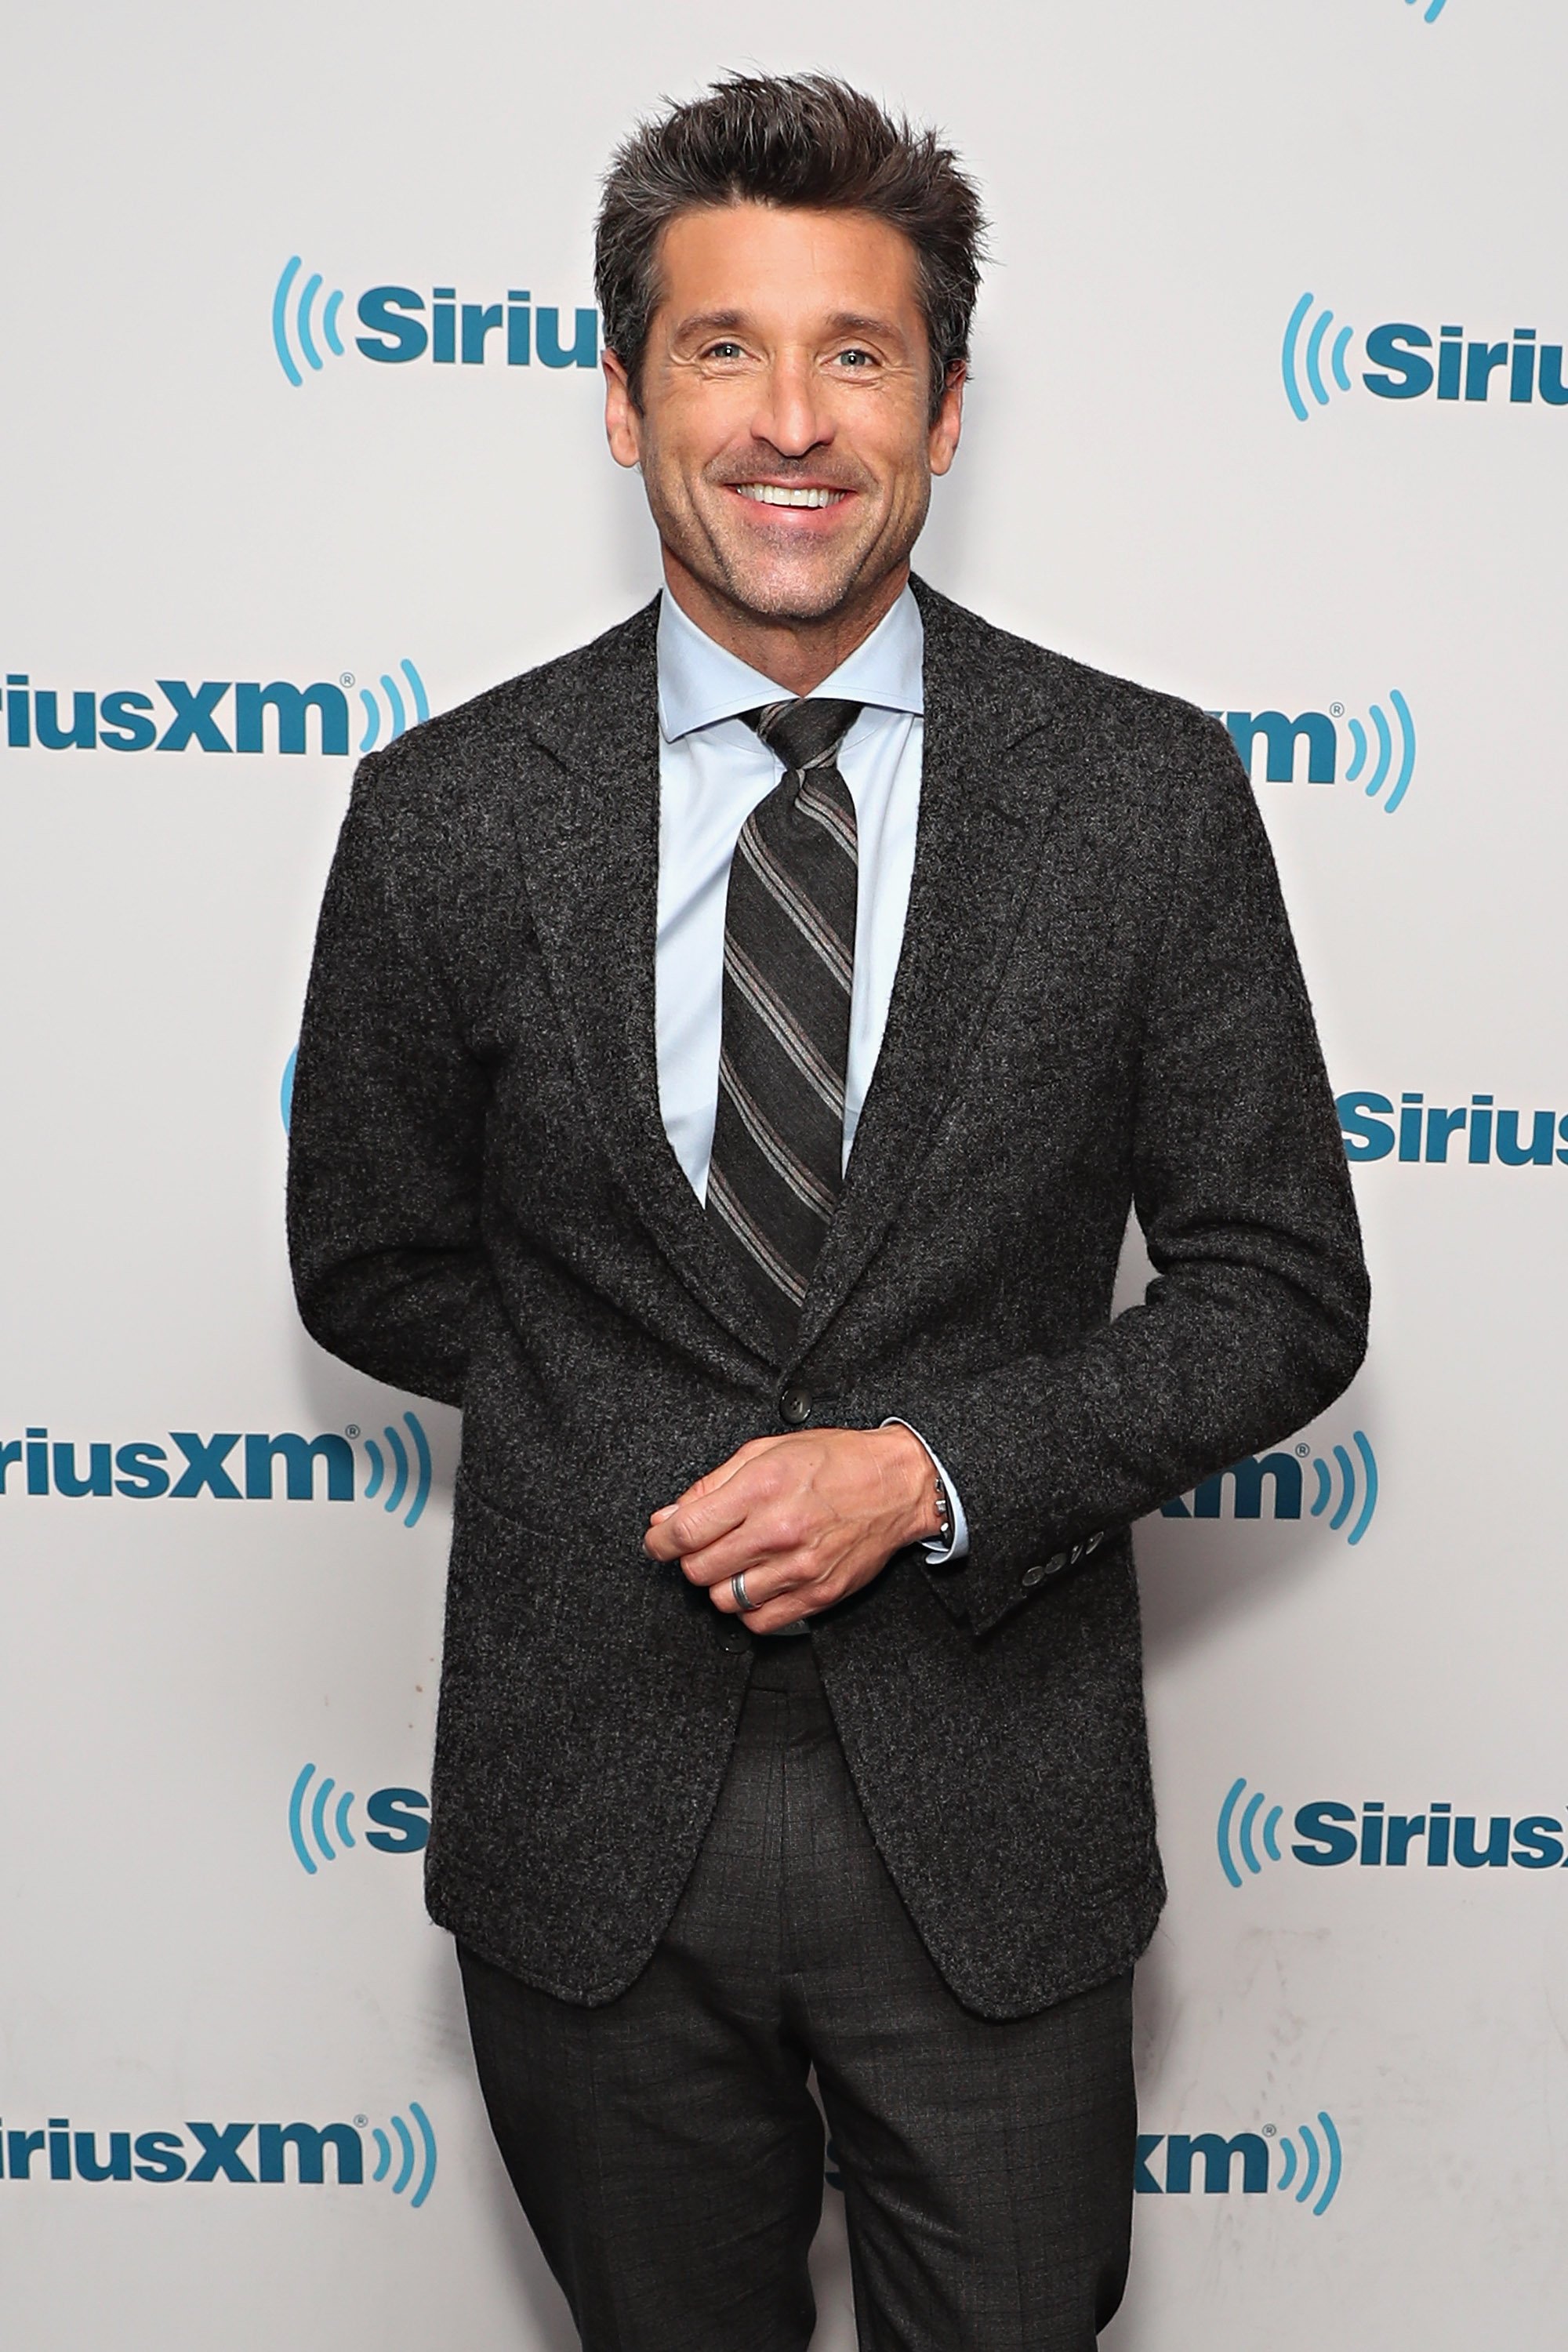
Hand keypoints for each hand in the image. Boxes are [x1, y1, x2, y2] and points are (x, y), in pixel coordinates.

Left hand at [643, 1425, 940, 1634]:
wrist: (896, 1484)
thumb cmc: (835, 1462)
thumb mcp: (766, 1451)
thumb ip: (712, 1485)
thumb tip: (669, 1515)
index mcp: (760, 1488)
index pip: (686, 1531)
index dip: (660, 1541)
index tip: (658, 1542)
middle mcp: (777, 1531)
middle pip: (699, 1570)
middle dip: (691, 1559)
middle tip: (705, 1546)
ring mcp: (798, 1568)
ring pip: (724, 1600)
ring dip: (721, 1583)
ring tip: (737, 1562)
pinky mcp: (817, 1595)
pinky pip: (759, 1622)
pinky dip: (749, 1608)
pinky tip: (758, 1583)